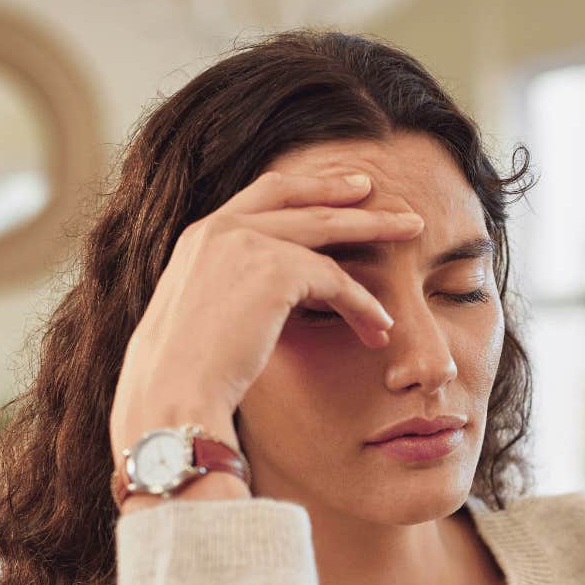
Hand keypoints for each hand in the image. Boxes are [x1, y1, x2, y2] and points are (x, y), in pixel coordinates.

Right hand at [109, 170, 422, 454]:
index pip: (263, 194)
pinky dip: (364, 302)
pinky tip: (382, 324)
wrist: (170, 395)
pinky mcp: (274, 270)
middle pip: (299, 196)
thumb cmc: (183, 376)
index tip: (342, 189)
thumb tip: (263, 301)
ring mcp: (244, 243)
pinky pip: (336, 280)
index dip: (307, 188)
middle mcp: (219, 228)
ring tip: (413, 232)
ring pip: (326, 227)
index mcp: (200, 236)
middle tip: (383, 192)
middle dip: (348, 192)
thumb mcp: (203, 317)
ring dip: (375, 230)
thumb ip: (231, 292)